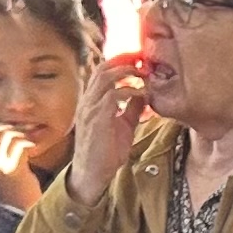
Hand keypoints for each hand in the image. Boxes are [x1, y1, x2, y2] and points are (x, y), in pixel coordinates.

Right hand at [0, 123, 46, 211]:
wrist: (22, 212)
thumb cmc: (19, 192)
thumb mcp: (6, 173)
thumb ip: (5, 156)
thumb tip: (13, 135)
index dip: (1, 126)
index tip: (15, 127)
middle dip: (12, 126)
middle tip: (26, 128)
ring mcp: (1, 166)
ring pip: (9, 137)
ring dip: (24, 134)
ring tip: (33, 137)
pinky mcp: (14, 169)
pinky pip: (20, 146)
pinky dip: (30, 143)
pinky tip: (36, 147)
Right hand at [66, 52, 152, 210]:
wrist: (92, 174)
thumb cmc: (106, 152)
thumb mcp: (124, 126)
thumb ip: (131, 109)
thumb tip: (144, 94)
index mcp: (93, 100)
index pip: (103, 71)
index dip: (121, 61)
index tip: (140, 58)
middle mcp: (89, 100)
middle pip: (103, 68)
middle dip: (125, 59)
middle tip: (144, 58)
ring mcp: (90, 108)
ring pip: (105, 77)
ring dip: (127, 71)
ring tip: (143, 73)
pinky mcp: (96, 119)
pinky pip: (112, 96)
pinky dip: (129, 91)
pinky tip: (141, 94)